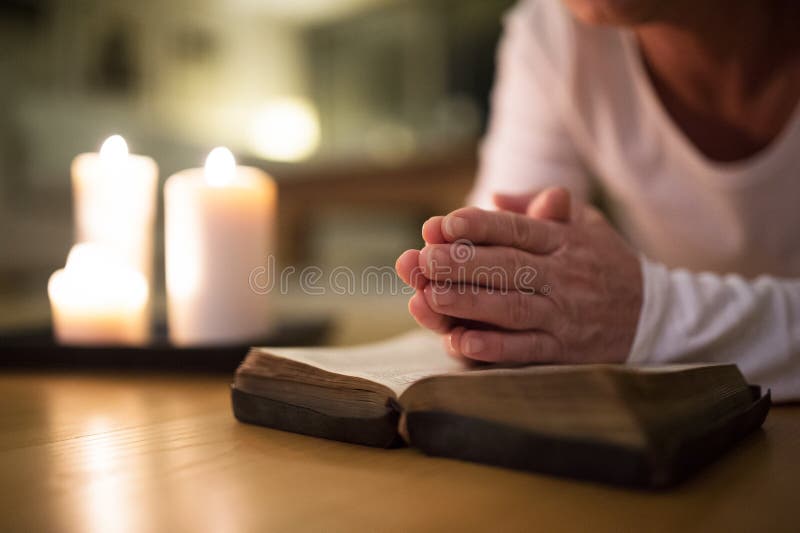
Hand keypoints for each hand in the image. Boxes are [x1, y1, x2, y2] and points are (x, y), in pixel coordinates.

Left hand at [396, 188, 642, 363]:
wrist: (654, 315)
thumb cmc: (604, 262)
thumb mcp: (584, 223)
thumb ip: (540, 207)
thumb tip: (495, 197)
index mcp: (563, 240)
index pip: (517, 229)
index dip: (480, 225)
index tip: (443, 223)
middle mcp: (563, 276)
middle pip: (508, 267)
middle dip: (462, 263)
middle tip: (423, 260)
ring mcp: (563, 315)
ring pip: (512, 308)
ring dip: (469, 304)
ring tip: (430, 297)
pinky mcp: (564, 350)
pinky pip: (526, 350)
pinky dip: (494, 348)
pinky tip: (461, 343)